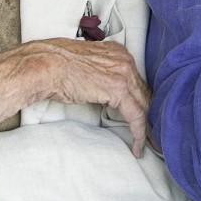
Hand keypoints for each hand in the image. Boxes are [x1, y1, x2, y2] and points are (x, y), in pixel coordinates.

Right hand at [0, 38, 150, 156]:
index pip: (136, 81)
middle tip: (154, 134)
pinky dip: (139, 133)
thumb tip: (102, 90)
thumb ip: (99, 74)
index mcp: (117, 53)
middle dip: (150, 114)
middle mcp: (125, 60)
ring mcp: (124, 73)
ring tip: (150, 144)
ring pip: (144, 105)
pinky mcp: (119, 89)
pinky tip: (138, 147)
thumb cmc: (56, 68)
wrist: (46, 66)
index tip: (144, 116)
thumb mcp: (85, 67)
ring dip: (148, 128)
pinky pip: (137, 116)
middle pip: (144, 92)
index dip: (141, 101)